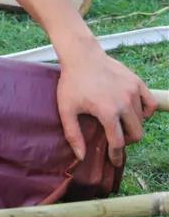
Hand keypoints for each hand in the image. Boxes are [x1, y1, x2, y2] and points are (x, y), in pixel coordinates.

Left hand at [56, 48, 152, 166]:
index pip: (118, 142)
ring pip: (142, 120)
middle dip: (127, 141)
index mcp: (108, 112)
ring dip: (133, 126)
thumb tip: (81, 156)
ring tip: (120, 124)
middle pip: (136, 134)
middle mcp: (124, 103)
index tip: (114, 161)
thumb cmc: (71, 82)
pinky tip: (134, 112)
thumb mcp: (66, 110)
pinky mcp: (137, 82)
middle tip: (116, 139)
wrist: (81, 56)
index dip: (116, 155)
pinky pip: (150, 103)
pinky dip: (145, 111)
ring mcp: (133, 91)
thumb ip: (73, 135)